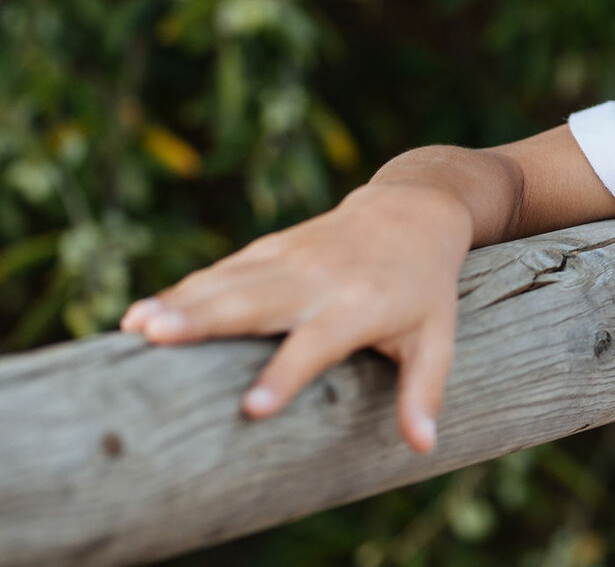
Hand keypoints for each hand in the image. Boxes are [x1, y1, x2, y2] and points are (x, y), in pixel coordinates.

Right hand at [118, 180, 474, 453]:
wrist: (413, 212)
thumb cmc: (424, 289)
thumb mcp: (436, 338)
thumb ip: (423, 390)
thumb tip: (423, 445)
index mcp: (363, 305)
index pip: (321, 342)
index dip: (289, 374)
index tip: (253, 408)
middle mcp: (322, 278)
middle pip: (258, 301)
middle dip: (207, 320)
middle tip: (157, 339)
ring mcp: (294, 257)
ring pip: (231, 281)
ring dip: (181, 302)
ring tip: (135, 327)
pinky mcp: (273, 246)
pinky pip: (224, 270)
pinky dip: (184, 289)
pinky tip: (143, 313)